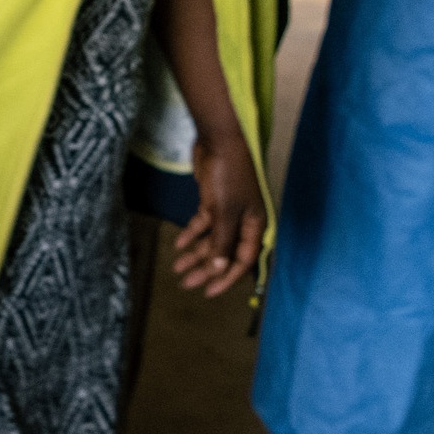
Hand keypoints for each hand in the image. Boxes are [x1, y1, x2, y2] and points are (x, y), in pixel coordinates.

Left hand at [172, 121, 266, 296]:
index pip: (243, 260)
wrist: (220, 140)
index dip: (226, 278)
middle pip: (225, 253)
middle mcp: (244, 222)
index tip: (208, 292)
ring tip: (177, 267)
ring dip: (195, 254)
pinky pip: (203, 224)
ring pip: (212, 239)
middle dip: (205, 270)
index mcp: (255, 226)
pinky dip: (191, 234)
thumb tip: (219, 270)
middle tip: (185, 284)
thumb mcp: (225, 213)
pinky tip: (178, 244)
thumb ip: (222, 243)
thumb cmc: (230, 175)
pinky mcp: (214, 201)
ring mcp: (228, 211)